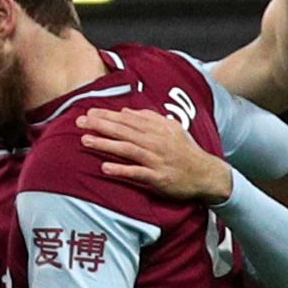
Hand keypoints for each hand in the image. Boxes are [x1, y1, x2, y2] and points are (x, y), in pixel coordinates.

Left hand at [84, 105, 234, 206]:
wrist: (207, 175)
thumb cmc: (186, 152)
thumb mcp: (172, 129)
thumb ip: (150, 118)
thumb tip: (126, 110)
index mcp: (158, 130)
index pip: (128, 120)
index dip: (108, 115)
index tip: (89, 111)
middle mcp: (156, 142)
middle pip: (125, 131)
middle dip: (101, 125)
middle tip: (79, 122)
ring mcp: (157, 160)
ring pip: (128, 149)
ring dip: (106, 144)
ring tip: (85, 141)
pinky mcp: (159, 177)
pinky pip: (138, 173)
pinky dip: (122, 169)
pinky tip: (105, 167)